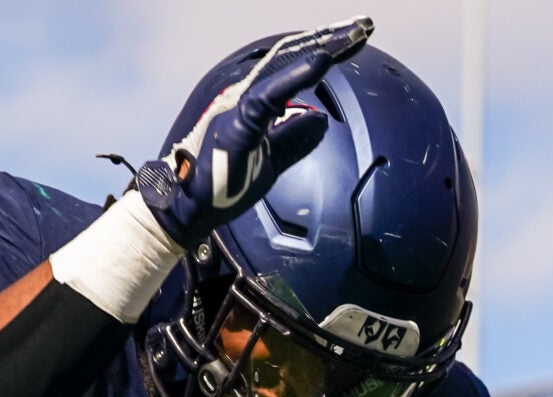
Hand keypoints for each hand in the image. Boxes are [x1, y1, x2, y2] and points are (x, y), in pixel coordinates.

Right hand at [136, 19, 371, 246]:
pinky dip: (294, 79)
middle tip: (361, 28)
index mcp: (254, 110)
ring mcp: (238, 112)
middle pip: (291, 66)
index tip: (352, 42)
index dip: (322, 59)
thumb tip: (320, 121)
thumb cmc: (224, 188)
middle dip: (328, 45)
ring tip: (346, 38)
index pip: (294, 77)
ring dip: (316, 54)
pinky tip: (318, 64)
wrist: (191, 211)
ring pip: (283, 73)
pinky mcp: (236, 127)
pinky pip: (268, 98)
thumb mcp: (272, 163)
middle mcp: (246, 102)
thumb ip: (294, 140)